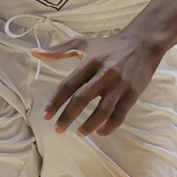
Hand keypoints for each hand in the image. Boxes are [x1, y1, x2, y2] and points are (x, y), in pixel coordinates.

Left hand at [33, 31, 163, 136]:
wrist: (143, 43)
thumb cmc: (109, 45)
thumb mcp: (83, 43)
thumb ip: (58, 50)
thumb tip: (34, 53)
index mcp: (90, 61)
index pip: (68, 85)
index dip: (55, 102)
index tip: (46, 116)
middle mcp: (104, 73)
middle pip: (81, 100)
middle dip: (67, 117)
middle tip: (58, 129)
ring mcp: (120, 84)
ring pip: (102, 111)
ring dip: (88, 125)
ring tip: (79, 132)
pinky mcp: (133, 93)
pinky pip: (119, 115)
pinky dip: (109, 127)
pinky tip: (99, 132)